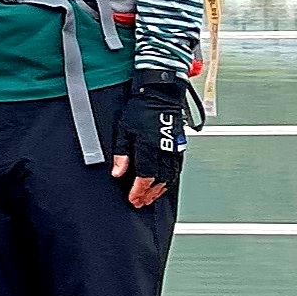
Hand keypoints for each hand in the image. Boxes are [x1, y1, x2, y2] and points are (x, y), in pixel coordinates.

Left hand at [113, 67, 192, 209]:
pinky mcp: (179, 146)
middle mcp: (163, 150)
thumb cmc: (141, 109)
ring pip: (170, 177)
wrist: (161, 94)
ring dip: (160, 190)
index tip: (133, 199)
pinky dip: (170, 179)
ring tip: (151, 196)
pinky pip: (176, 169)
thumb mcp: (124, 130)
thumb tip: (117, 173)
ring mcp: (173, 149)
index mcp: (149, 147)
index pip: (145, 177)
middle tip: (141, 202)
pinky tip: (163, 183)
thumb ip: (122, 154)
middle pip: (159, 181)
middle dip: (149, 194)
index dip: (139, 191)